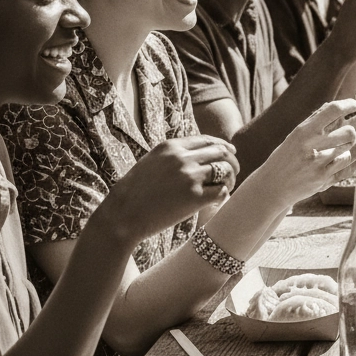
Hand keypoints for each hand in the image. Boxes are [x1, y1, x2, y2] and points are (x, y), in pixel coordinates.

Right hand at [104, 135, 239, 241]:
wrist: (122, 215)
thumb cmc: (135, 192)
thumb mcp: (151, 161)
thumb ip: (173, 154)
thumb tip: (200, 153)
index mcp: (171, 146)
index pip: (207, 140)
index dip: (223, 146)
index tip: (231, 152)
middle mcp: (182, 158)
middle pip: (221, 152)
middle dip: (232, 161)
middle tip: (234, 171)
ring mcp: (190, 177)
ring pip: (225, 170)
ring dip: (230, 178)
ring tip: (227, 186)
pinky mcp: (194, 197)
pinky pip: (222, 191)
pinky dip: (224, 194)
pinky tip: (218, 199)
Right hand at [260, 95, 355, 203]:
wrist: (272, 186)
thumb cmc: (285, 157)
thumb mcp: (296, 136)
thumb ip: (314, 121)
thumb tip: (332, 105)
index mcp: (303, 131)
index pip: (333, 110)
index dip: (348, 105)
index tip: (355, 105)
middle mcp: (311, 145)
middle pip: (348, 131)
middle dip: (350, 132)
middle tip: (344, 134)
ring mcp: (318, 163)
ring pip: (348, 147)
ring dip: (346, 146)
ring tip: (336, 148)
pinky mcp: (323, 178)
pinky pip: (344, 162)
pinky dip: (341, 160)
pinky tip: (331, 161)